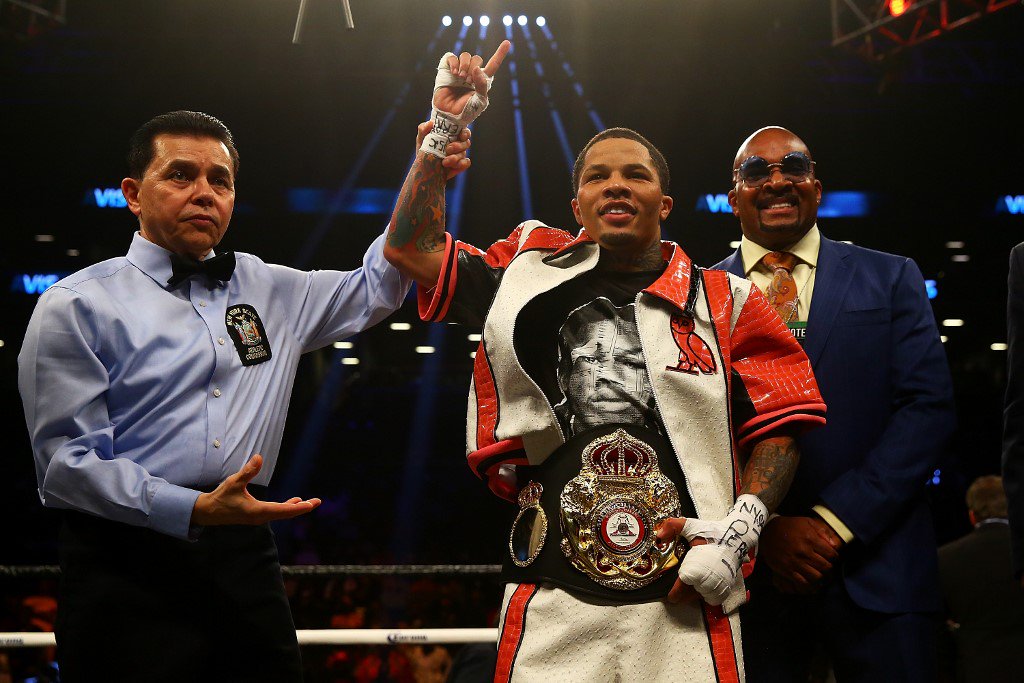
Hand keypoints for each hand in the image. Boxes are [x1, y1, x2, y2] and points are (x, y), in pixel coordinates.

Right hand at [190, 454, 320, 525]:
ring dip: (295, 508)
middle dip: (302, 508)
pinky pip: (276, 512)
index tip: (311, 505)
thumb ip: (248, 471)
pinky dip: (286, 508)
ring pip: (282, 514)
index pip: (283, 510)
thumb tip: (259, 457)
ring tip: (309, 502)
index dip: (298, 507)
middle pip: (286, 514)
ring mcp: (259, 518)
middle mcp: (260, 517)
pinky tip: (294, 502)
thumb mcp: (234, 482)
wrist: (208, 512)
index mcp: (257, 511)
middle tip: (317, 502)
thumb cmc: (221, 497)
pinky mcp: (256, 516)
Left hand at [416, 122, 470, 178]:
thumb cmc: (424, 151)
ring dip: (455, 157)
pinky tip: (451, 166)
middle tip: (448, 149)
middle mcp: (458, 144)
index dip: (465, 132)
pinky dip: (460, 164)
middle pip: (466, 142)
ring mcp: (460, 155)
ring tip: (444, 162)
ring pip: (464, 153)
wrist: (423, 169)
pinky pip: (466, 163)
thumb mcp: (421, 140)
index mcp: (451, 135)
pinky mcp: (460, 165)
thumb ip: (423, 129)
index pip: (463, 130)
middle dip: (459, 145)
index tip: (461, 135)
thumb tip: (430, 123)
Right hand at [433, 41, 510, 115]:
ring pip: (466, 55)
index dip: (500, 53)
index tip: (507, 42)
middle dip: (473, 67)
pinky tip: (454, 73)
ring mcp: (460, 70)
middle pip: (477, 58)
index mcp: (482, 80)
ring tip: (460, 77)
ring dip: (464, 65)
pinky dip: (454, 63)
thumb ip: (482, 85)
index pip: (493, 64)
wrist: (449, 116)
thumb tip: (476, 69)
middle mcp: (471, 73)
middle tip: (467, 80)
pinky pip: (452, 57)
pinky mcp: (447, 69)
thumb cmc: (466, 111)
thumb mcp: (480, 101)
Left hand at [657, 494, 767, 605]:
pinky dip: (704, 595)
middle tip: (675, 591)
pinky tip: (700, 586)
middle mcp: (710, 581)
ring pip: (700, 597)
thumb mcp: (691, 526)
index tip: (669, 594)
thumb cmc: (713, 533)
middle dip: (681, 593)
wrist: (737, 537)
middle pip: (689, 595)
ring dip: (692, 594)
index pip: (682, 587)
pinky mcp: (727, 588)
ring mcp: (720, 586)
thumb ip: (673, 526)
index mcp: (698, 569)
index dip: (674, 591)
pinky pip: (712, 599)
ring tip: (686, 587)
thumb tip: (660, 536)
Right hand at [758, 515, 841, 591]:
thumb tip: (835, 545)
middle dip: (830, 568)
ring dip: (821, 577)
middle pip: (825, 567)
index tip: (833, 557)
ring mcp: (795, 562)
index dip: (835, 557)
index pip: (831, 554)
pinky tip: (810, 578)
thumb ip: (822, 531)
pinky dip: (809, 583)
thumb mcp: (806, 522)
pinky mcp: (787, 570)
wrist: (766, 532)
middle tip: (828, 567)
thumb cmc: (789, 526)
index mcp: (810, 539)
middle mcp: (804, 552)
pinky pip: (803, 582)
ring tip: (821, 574)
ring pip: (816, 576)